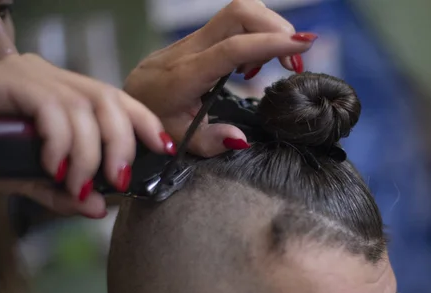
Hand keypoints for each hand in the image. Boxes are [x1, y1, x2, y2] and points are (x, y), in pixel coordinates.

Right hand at [0, 54, 169, 216]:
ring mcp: (33, 75)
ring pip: (83, 107)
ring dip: (89, 154)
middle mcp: (56, 78)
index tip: (166, 149)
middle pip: (109, 100)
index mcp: (70, 94)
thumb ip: (66, 192)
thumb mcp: (34, 178)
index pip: (120, 101)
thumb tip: (99, 209)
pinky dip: (60, 143)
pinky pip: (50, 109)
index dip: (147, 123)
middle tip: (120, 180)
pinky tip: (53, 167)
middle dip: (122, 144)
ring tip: (76, 184)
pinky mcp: (10, 80)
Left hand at [124, 0, 316, 156]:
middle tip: (294, 60)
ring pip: (238, 12)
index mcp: (186, 74)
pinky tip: (253, 63)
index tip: (302, 45)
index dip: (270, 42)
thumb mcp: (178, 141)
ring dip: (269, 28)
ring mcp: (195, 39)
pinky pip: (234, 22)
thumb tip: (241, 139)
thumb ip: (210, 141)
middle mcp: (191, 49)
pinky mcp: (200, 38)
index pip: (233, 47)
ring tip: (278, 62)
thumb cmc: (153, 120)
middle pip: (239, 13)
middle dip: (276, 27)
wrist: (128, 98)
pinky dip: (256, 33)